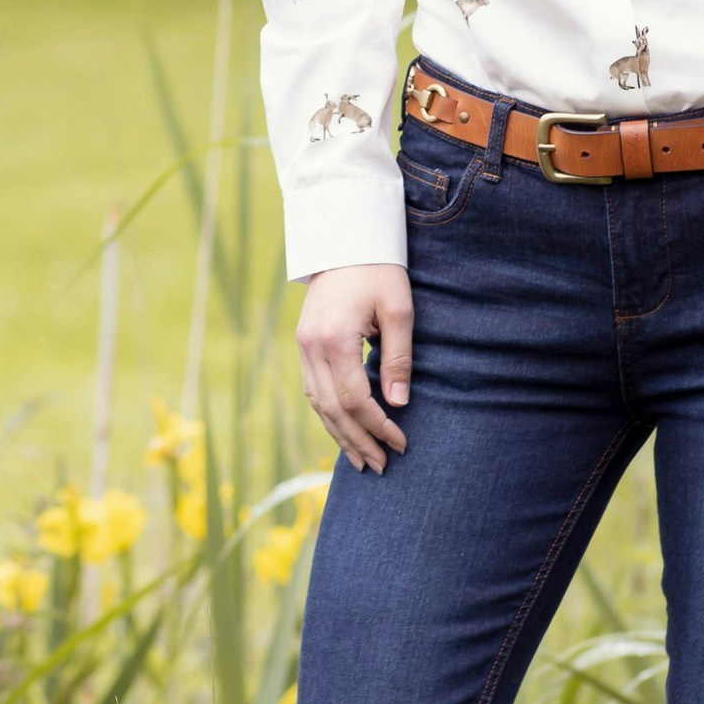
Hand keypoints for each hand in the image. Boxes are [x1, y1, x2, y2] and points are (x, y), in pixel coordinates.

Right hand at [294, 264, 412, 471]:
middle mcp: (311, 346)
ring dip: (340, 434)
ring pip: (317, 404)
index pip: (354, 398)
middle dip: (358, 440)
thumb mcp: (398, 310)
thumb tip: (399, 403)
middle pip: (332, 409)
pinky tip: (343, 430)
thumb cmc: (378, 270)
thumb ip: (398, 358)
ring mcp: (303, 346)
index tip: (400, 442)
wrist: (345, 238)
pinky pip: (312, 389)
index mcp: (334, 338)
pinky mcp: (303, 343)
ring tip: (362, 460)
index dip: (378, 426)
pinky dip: (328, 414)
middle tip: (382, 465)